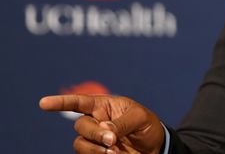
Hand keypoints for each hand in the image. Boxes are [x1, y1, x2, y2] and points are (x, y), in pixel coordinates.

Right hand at [39, 94, 164, 153]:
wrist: (154, 147)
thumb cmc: (147, 126)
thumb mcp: (140, 118)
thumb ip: (121, 122)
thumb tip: (104, 130)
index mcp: (104, 106)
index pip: (80, 102)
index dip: (61, 102)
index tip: (43, 103)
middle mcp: (95, 122)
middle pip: (81, 126)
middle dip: (95, 133)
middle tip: (112, 140)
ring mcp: (94, 140)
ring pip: (80, 144)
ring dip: (96, 149)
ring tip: (115, 151)